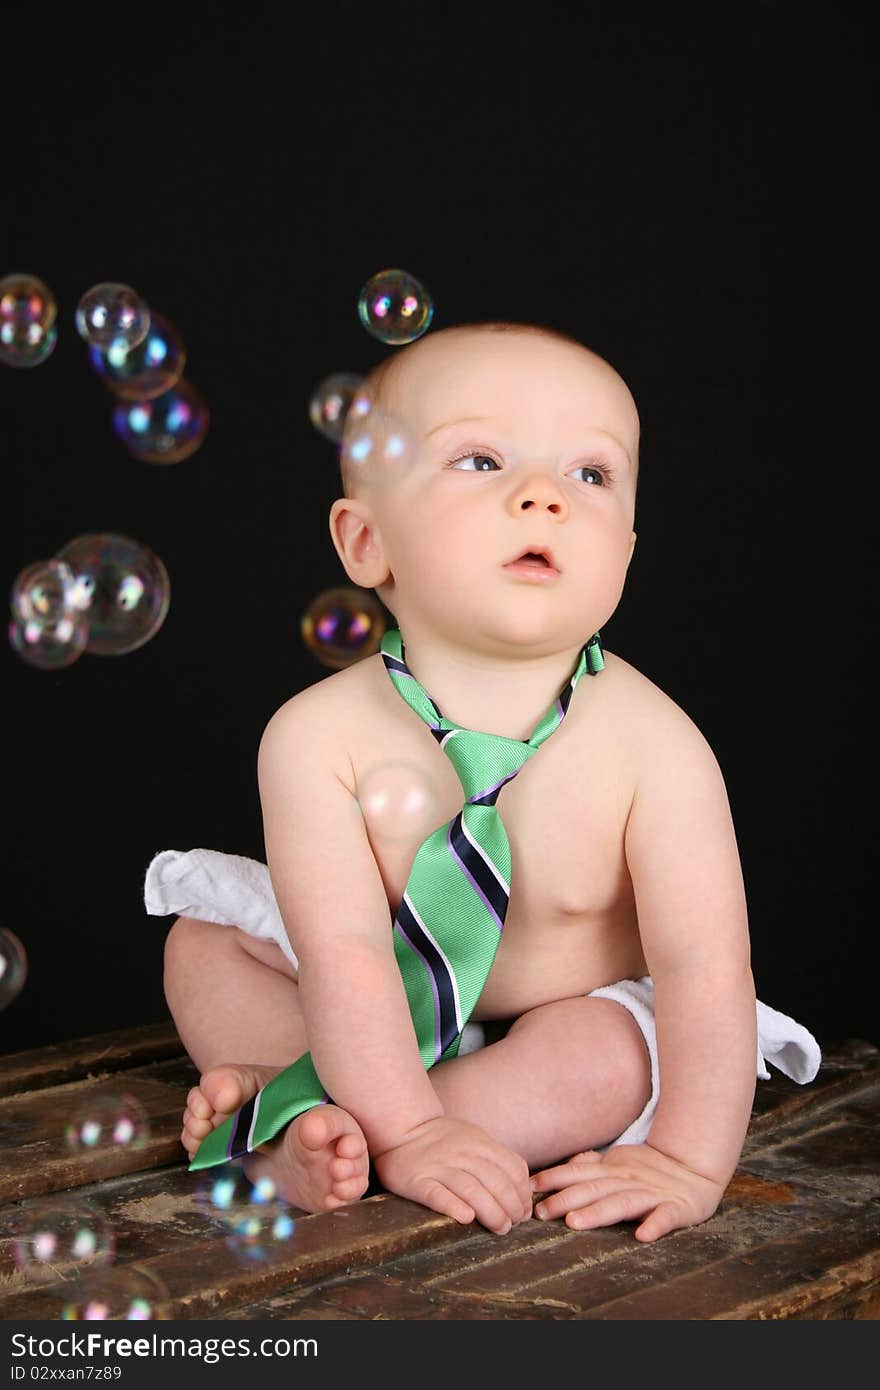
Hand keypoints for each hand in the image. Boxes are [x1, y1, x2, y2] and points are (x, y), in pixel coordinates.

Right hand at [373, 1116, 532, 1233]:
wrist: (402, 1127)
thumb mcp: (474, 1138)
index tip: (524, 1211)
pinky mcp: (417, 1181)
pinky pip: (437, 1194)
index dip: (523, 1193)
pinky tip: (466, 1219)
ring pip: (471, 1189)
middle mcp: (461, 1152)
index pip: (512, 1167)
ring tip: (500, 1228)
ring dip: (491, 1212)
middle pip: (495, 1181)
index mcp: (479, 1142)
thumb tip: (523, 1190)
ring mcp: (438, 1166)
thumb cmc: (443, 1140)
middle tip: (513, 1225)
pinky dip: (453, 1206)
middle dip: (511, 1207)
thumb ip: (495, 1158)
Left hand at [530, 1142, 725, 1241]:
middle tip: (541, 1212)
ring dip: (598, 1212)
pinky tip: (642, 1236)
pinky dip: (655, 1225)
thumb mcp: (619, 1162)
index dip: (554, 1178)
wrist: (695, 1169)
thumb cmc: (650, 1170)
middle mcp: (628, 1180)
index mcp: (613, 1169)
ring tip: (576, 1222)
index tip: (530, 1188)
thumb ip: (592, 1165)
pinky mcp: (676, 1208)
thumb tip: (563, 1166)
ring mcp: (651, 1194)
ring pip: (621, 1203)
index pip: (579, 1172)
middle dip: (565, 1199)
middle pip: (593, 1189)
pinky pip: (665, 1218)